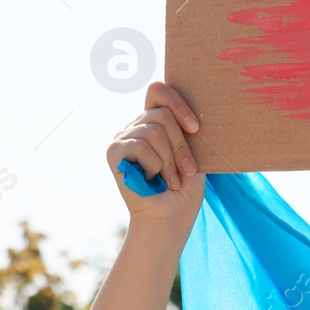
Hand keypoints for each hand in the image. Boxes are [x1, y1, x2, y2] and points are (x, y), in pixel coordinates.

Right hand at [106, 81, 204, 233]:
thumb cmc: (184, 188)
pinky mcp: (114, 151)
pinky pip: (141, 146)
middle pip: (162, 114)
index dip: (178, 103)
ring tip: (171, 180)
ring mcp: (123, 137)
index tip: (196, 128)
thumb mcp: (192, 152)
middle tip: (187, 170)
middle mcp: (136, 125)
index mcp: (154, 122)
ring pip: (154, 131)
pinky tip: (152, 180)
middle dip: (180, 145)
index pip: (158, 91)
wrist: (170, 218)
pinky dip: (155, 166)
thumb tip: (192, 110)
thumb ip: (186, 128)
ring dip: (170, 160)